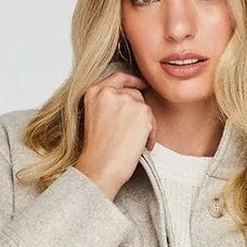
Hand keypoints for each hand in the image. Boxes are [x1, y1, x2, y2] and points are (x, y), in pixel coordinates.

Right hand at [74, 72, 155, 199]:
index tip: (141, 85)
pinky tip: (141, 147)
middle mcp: (109, 92)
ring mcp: (126, 100)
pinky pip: (153, 120)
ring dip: (145, 126)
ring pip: (145, 108)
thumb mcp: (95, 118)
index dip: (132, 81)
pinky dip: (151, 135)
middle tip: (133, 134)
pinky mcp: (141, 111)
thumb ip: (109, 104)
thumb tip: (132, 100)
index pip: (118, 78)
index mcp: (94, 92)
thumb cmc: (97, 152)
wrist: (100, 168)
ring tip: (134, 144)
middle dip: (138, 113)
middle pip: (134, 95)